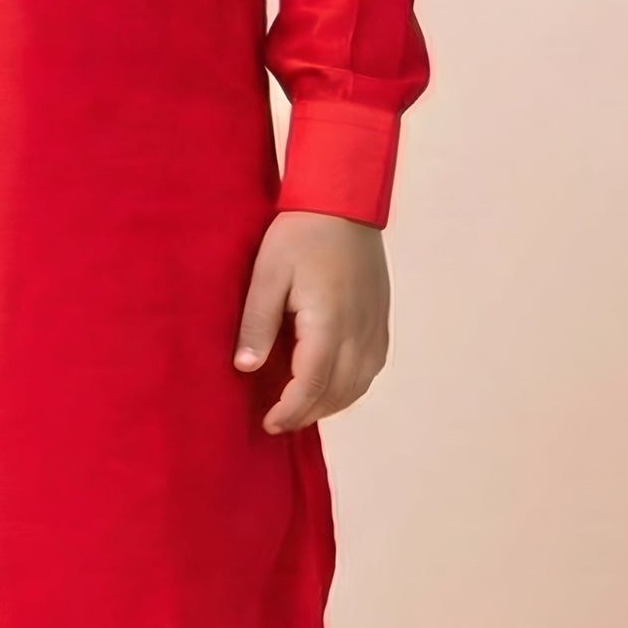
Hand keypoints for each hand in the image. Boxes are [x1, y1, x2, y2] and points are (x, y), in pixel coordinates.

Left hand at [233, 210, 389, 433]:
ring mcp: (374, 327)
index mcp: (329, 323)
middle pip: (337, 393)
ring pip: (358, 386)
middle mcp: (359, 331)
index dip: (290, 412)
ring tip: (299, 408)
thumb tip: (247, 368)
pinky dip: (349, 387)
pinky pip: (371, 369)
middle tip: (277, 421)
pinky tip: (329, 385)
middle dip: (307, 414)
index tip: (268, 424)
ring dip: (329, 405)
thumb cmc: (301, 234)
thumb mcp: (267, 274)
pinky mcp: (380, 320)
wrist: (344, 203)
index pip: (312, 386)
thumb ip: (258, 323)